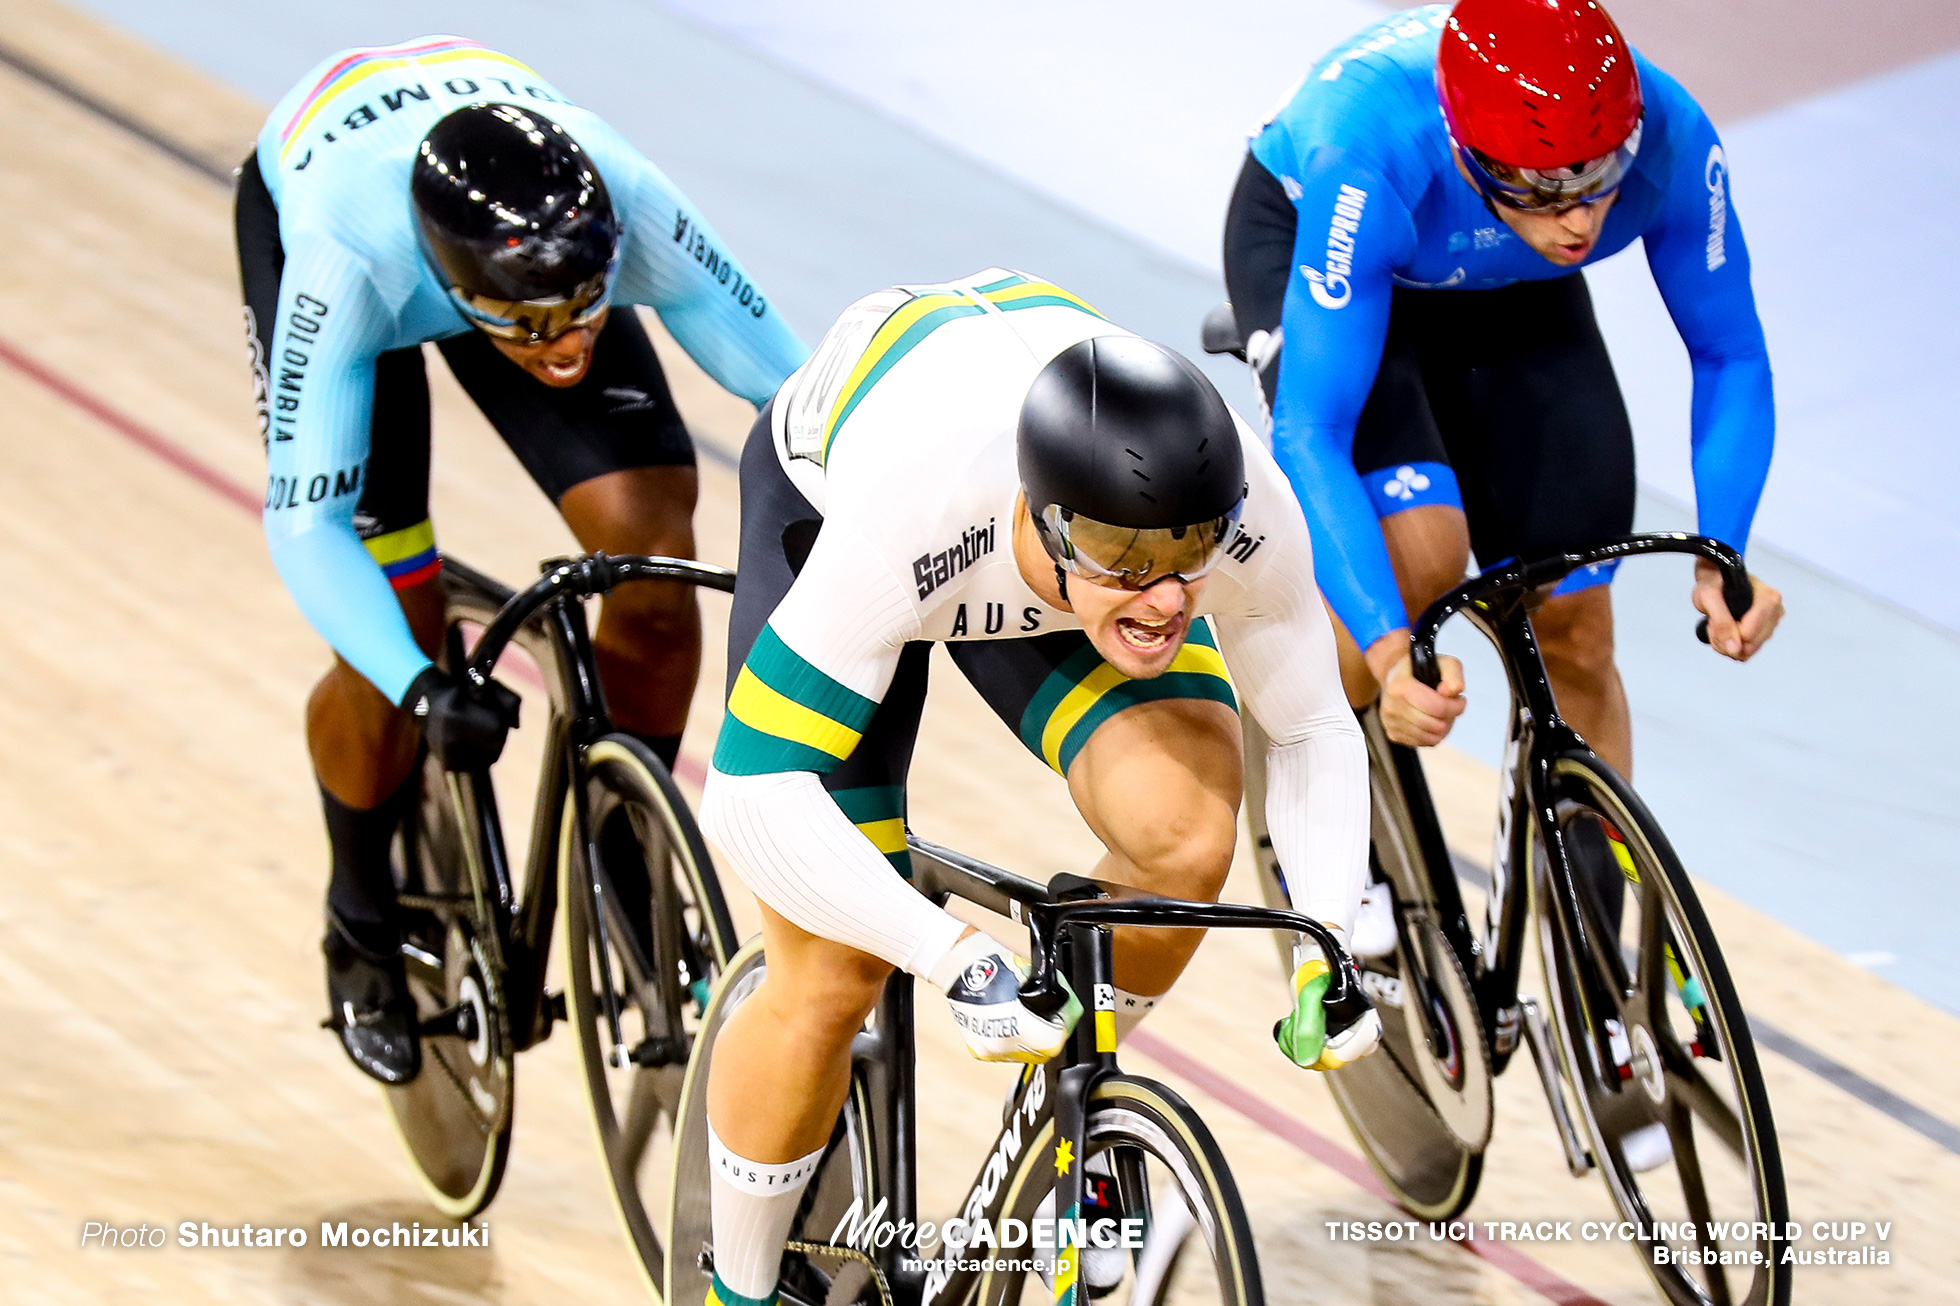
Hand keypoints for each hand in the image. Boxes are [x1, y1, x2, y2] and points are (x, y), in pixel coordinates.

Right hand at [401, 665, 521, 771]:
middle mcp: (449, 737)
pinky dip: (484, 755)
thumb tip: (517, 726)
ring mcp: (448, 754)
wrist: (427, 706)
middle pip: (497, 743)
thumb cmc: (463, 693)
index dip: (499, 718)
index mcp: (455, 715)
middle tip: (486, 722)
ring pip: (492, 757)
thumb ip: (508, 700)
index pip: (497, 727)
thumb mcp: (486, 687)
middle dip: (499, 733)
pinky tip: (474, 743)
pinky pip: (481, 764)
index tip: (490, 711)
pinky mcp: (449, 766)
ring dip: (494, 745)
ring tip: (480, 731)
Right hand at [1366, 632, 1464, 747]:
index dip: (1456, 706)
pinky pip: (1423, 743)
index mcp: (1400, 686)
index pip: (1437, 707)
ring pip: (1430, 738)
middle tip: (1451, 706)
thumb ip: (1454, 675)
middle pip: (1435, 725)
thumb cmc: (1422, 670)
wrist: (1397, 677)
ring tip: (1441, 713)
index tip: (1460, 699)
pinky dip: (1433, 734)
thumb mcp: (1444, 663)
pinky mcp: (1393, 734)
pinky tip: (1432, 721)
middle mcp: (1391, 706)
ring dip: (1443, 727)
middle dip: (1450, 717)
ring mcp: (1390, 722)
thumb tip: (1451, 693)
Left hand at [1692, 560, 1782, 660]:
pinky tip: (1726, 629)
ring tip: (1719, 622)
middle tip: (1714, 621)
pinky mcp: (1765, 633)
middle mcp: (1776, 612)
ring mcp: (1772, 624)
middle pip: (1749, 646)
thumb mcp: (1708, 597)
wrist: (1717, 581)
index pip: (1749, 634)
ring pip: (1746, 652)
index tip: (1716, 617)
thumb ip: (1720, 622)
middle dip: (1725, 639)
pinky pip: (1746, 653)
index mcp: (1769, 598)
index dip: (1727, 632)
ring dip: (1725, 642)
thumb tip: (1734, 649)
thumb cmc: (1714, 584)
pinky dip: (1730, 645)